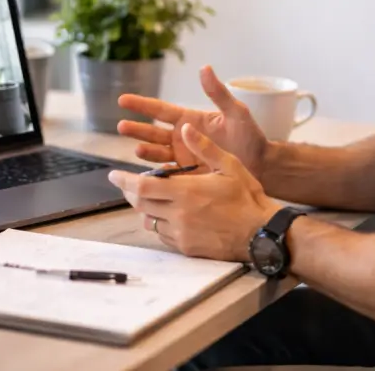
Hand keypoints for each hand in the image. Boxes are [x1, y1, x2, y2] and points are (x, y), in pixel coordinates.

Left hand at [108, 122, 281, 261]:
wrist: (261, 233)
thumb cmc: (247, 197)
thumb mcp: (229, 165)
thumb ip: (204, 147)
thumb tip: (185, 128)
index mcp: (185, 191)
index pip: (141, 186)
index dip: (123, 180)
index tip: (113, 174)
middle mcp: (178, 214)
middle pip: (139, 204)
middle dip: (128, 192)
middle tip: (124, 184)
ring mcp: (181, 233)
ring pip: (149, 220)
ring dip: (143, 209)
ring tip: (146, 198)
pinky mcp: (186, 247)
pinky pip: (162, 235)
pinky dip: (158, 224)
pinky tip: (166, 215)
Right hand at [117, 65, 270, 180]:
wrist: (261, 166)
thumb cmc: (250, 137)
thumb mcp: (236, 112)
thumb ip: (218, 93)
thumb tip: (204, 68)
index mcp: (189, 120)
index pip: (160, 109)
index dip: (141, 104)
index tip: (122, 100)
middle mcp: (182, 137)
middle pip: (152, 131)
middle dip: (137, 128)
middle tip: (121, 126)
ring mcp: (183, 156)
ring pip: (156, 152)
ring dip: (145, 149)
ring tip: (137, 149)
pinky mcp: (187, 175)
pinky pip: (166, 174)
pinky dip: (155, 173)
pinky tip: (146, 174)